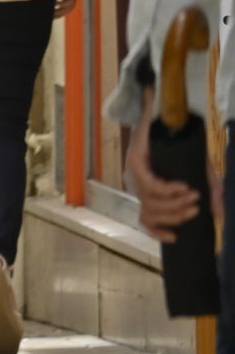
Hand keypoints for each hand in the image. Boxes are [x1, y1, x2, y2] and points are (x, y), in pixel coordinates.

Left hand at [126, 87, 204, 242]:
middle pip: (151, 212)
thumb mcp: (198, 172)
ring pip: (150, 201)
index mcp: (147, 191)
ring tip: (194, 196)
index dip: (156, 232)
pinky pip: (150, 185)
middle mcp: (137, 184)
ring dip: (175, 203)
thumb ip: (209, 191)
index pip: (145, 219)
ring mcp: (134, 173)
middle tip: (197, 207)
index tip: (175, 238)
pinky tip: (183, 188)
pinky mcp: (134, 161)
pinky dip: (168, 190)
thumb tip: (219, 214)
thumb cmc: (181, 146)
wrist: (166, 115)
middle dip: (176, 215)